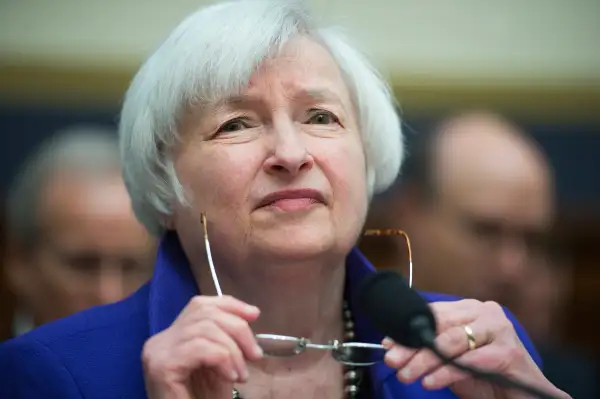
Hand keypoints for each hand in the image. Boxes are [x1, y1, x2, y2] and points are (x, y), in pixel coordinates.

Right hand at [142, 295, 262, 398]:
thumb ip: (228, 339)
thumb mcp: (220, 365)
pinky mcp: (162, 366)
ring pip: (205, 329)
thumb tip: (252, 313)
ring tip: (242, 374)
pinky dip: (223, 359)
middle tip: (255, 354)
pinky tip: (230, 376)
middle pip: (205, 313)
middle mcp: (160, 340)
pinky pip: (201, 348)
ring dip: (233, 350)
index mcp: (172, 336)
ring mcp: (157, 352)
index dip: (230, 305)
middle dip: (238, 329)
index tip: (255, 314)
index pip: (200, 305)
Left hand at [383, 299, 570, 398]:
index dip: (408, 330)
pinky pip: (470, 361)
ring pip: (453, 341)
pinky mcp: (509, 352)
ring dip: (425, 360)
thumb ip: (426, 349)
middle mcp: (486, 313)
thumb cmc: (486, 376)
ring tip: (407, 374)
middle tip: (392, 360)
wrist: (523, 398)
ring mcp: (500, 330)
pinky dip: (446, 372)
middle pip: (441, 327)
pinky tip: (430, 381)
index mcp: (470, 309)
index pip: (433, 315)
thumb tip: (390, 344)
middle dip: (412, 345)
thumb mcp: (449, 361)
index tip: (387, 345)